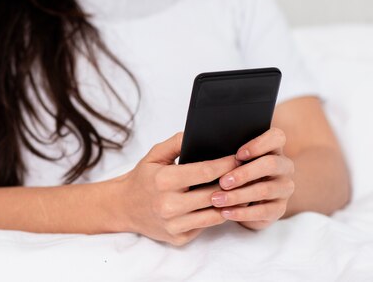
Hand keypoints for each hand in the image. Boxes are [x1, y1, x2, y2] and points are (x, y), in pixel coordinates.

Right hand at [118, 132, 239, 245]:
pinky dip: (217, 215)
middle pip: (214, 194)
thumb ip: (176, 142)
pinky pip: (207, 227)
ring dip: (231, 202)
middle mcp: (169, 205)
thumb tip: (199, 134)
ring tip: (243, 189)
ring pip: (215, 214)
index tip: (239, 157)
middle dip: (234, 182)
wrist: (123, 207)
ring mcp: (174, 225)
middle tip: (248, 172)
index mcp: (164, 181)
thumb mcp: (154, 155)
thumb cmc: (142, 178)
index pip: (205, 172)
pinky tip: (226, 204)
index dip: (226, 165)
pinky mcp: (179, 238)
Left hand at [209, 128, 294, 229]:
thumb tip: (200, 143)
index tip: (238, 154)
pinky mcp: (278, 209)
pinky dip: (242, 213)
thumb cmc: (231, 172)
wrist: (243, 201)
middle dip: (244, 173)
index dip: (259, 144)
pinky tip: (225, 212)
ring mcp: (283, 188)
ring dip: (239, 195)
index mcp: (272, 148)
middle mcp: (283, 166)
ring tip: (217, 199)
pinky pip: (263, 211)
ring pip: (265, 189)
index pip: (276, 137)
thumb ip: (223, 150)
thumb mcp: (229, 159)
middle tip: (222, 181)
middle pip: (271, 164)